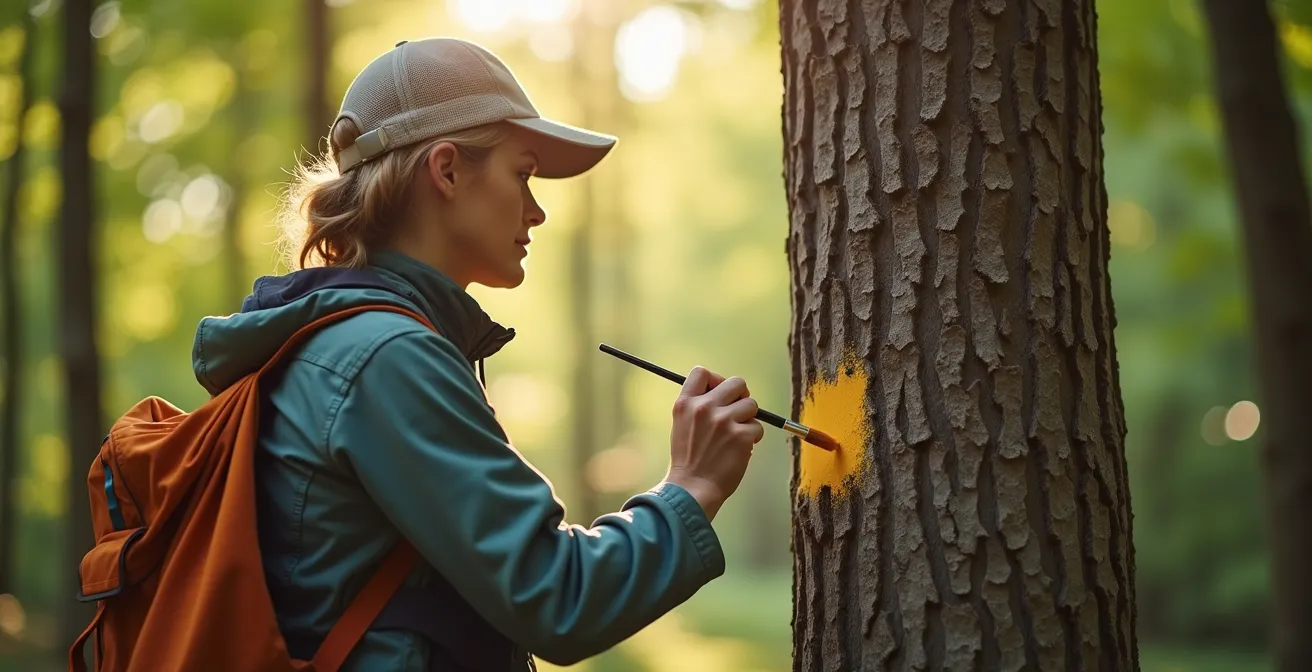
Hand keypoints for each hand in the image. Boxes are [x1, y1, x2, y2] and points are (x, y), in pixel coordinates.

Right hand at [662, 366, 764, 521]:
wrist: (692, 488)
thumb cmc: (688, 460)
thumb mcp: (681, 425)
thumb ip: (697, 406)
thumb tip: (722, 392)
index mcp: (685, 403)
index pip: (701, 372)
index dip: (715, 380)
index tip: (718, 393)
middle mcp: (704, 407)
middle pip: (736, 383)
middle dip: (740, 396)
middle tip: (737, 412)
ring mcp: (724, 421)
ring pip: (751, 404)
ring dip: (748, 419)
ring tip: (737, 434)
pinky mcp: (741, 436)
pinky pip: (758, 427)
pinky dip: (753, 438)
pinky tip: (740, 449)